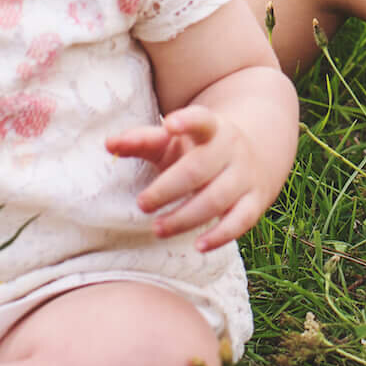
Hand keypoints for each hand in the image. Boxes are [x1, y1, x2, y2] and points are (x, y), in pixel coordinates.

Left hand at [106, 106, 272, 251]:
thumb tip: (109, 144)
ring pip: (217, 198)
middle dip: (168, 189)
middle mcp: (231, 150)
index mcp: (212, 129)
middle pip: (200, 169)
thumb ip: (143, 141)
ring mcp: (245, 176)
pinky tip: (198, 246)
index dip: (188, 121)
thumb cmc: (200, 149)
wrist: (255, 152)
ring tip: (157, 229)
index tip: (170, 124)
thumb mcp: (175, 141)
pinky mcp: (255, 201)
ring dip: (185, 217)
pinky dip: (221, 235)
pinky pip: (241, 220)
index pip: (202, 120)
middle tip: (141, 204)